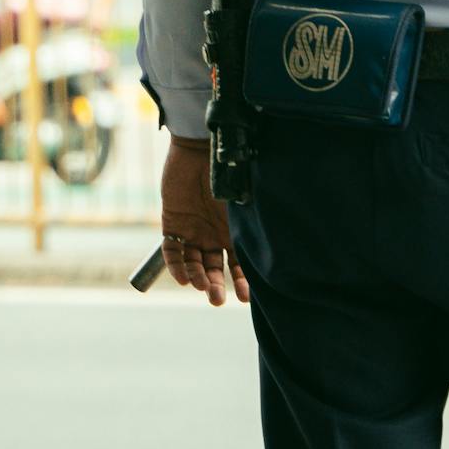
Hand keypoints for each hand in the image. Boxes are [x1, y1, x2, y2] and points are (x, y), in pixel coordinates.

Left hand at [161, 134, 249, 306]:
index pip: (237, 263)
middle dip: (215, 285)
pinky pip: (172, 250)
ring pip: (193, 263)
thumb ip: (253, 223)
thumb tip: (276, 247)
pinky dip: (176, 265)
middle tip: (216, 299)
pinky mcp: (172, 223)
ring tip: (200, 286)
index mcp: (233, 230)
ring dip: (197, 277)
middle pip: (214, 268)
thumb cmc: (229, 172)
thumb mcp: (245, 202)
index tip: (244, 298)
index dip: (241, 282)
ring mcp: (192, 230)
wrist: (201, 148)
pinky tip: (183, 277)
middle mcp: (213, 234)